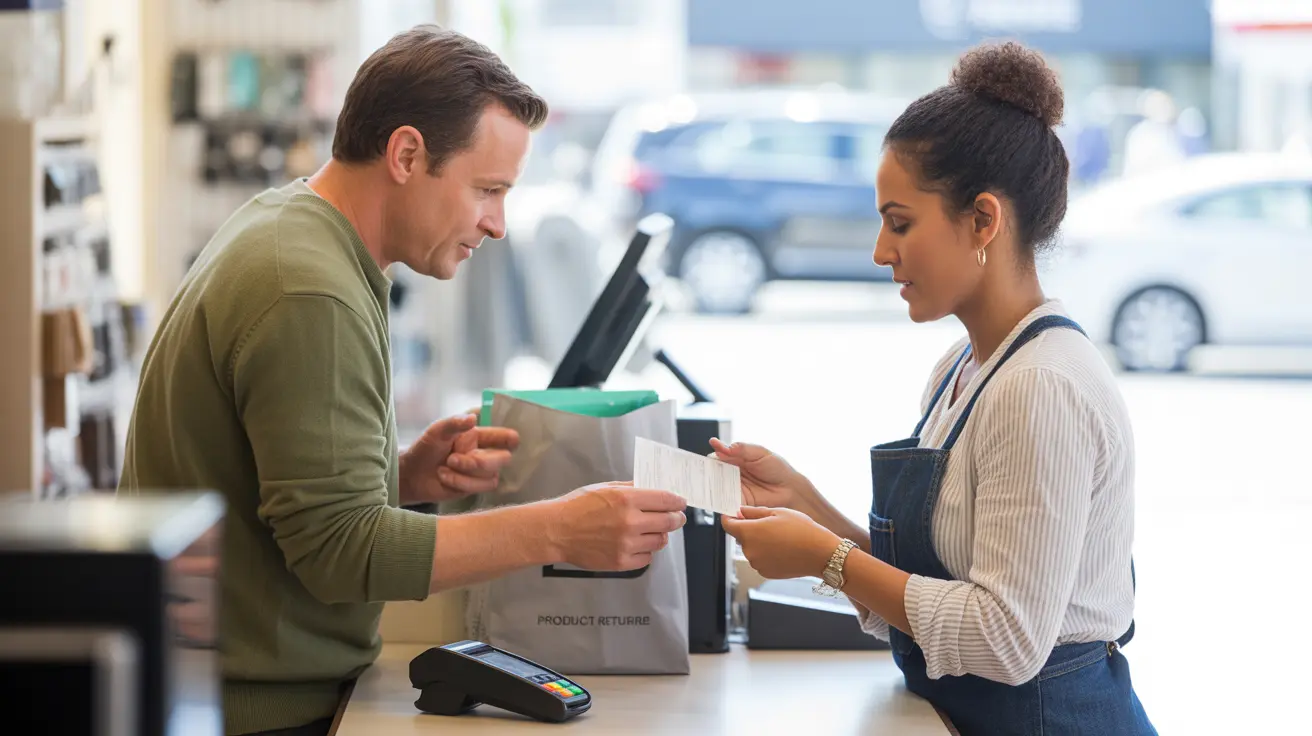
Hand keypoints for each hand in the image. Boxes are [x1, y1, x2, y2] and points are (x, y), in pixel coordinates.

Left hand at [399, 413, 519, 504]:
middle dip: (480, 462)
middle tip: (453, 459)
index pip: (504, 436)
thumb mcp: (437, 430)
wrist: (411, 474)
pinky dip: (460, 483)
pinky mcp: (474, 488)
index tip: (511, 440)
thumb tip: (473, 418)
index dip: (511, 438)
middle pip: (503, 458)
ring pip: (491, 477)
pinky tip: (445, 477)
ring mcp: (481, 472)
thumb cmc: (425, 448)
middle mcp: (484, 453)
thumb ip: (455, 422)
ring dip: (465, 474)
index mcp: (479, 435)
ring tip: (444, 468)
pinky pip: (480, 488)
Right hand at [546, 483, 686, 570]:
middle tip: (677, 518)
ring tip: (653, 531)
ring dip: (661, 535)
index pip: (666, 500)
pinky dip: (646, 550)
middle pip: (668, 522)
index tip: (681, 503)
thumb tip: (654, 488)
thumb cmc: (578, 506)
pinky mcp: (621, 562)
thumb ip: (632, 488)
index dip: (678, 502)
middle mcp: (630, 522)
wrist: (557, 531)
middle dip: (676, 519)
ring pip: (660, 541)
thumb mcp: (606, 487)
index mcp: (627, 499)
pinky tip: (637, 544)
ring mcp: (626, 544)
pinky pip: (646, 557)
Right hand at [709, 438, 813, 511]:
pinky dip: (720, 502)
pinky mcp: (738, 503)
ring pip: (716, 488)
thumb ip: (741, 448)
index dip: (708, 459)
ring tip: (705, 486)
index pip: (716, 458)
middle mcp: (732, 475)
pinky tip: (717, 498)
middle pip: (712, 474)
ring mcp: (734, 489)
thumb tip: (721, 446)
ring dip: (710, 488)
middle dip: (705, 474)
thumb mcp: (759, 452)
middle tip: (699, 474)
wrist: (791, 489)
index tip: (702, 459)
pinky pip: (725, 503)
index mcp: (735, 460)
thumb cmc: (778, 469)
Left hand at [721, 506, 840, 579]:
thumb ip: (754, 512)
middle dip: (751, 529)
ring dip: (760, 542)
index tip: (734, 514)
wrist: (820, 554)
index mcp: (749, 533)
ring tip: (781, 537)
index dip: (730, 518)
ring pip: (751, 548)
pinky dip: (767, 554)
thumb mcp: (777, 512)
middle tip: (771, 524)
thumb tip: (740, 511)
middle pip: (741, 537)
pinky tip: (783, 549)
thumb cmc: (802, 530)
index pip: (727, 525)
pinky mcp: (765, 573)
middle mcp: (749, 551)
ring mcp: (757, 564)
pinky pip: (760, 559)